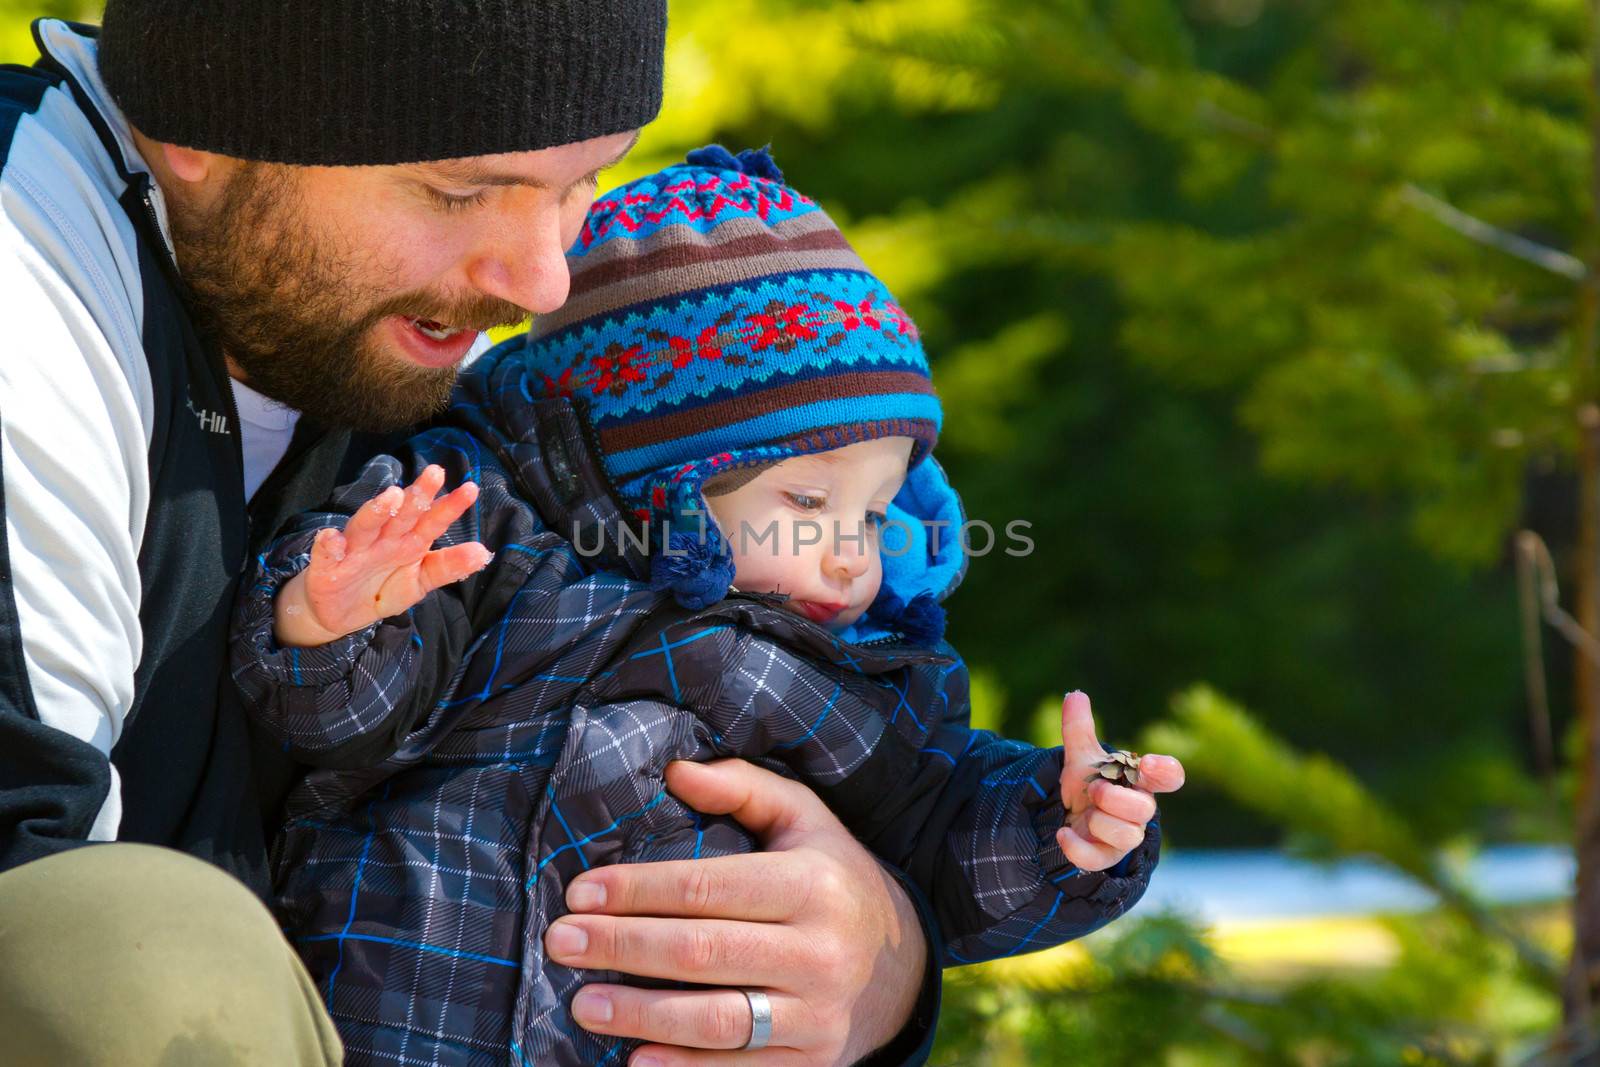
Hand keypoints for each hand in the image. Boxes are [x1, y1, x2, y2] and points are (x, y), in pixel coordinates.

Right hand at [274, 465, 489, 646]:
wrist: (342, 614)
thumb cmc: (384, 588)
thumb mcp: (420, 581)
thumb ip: (448, 566)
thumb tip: (484, 552)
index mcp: (409, 541)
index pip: (432, 520)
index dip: (450, 506)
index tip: (471, 489)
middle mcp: (384, 539)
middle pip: (401, 514)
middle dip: (418, 495)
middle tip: (435, 473)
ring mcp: (355, 549)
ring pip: (365, 526)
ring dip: (377, 511)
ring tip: (392, 497)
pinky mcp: (327, 567)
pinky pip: (325, 553)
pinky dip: (328, 545)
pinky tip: (333, 539)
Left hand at [544, 759, 927, 1065]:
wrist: (902, 964)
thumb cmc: (831, 875)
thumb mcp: (803, 818)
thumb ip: (742, 787)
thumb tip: (674, 771)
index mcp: (812, 884)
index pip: (709, 887)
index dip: (638, 890)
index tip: (580, 893)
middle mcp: (820, 951)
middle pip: (702, 952)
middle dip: (622, 947)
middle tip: (560, 942)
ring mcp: (818, 1014)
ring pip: (716, 1020)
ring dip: (640, 1014)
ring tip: (583, 1003)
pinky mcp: (812, 1061)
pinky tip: (634, 1060)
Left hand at [1057, 690, 1184, 870]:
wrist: (1067, 816)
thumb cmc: (1087, 785)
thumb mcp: (1082, 757)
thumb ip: (1079, 728)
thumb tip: (1075, 694)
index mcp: (1139, 781)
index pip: (1170, 776)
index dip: (1165, 771)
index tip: (1148, 763)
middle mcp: (1139, 810)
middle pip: (1145, 809)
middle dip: (1115, 797)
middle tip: (1094, 790)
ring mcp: (1126, 836)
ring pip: (1128, 835)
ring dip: (1099, 821)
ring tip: (1084, 812)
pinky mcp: (1106, 856)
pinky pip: (1099, 859)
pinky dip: (1077, 847)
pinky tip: (1062, 833)